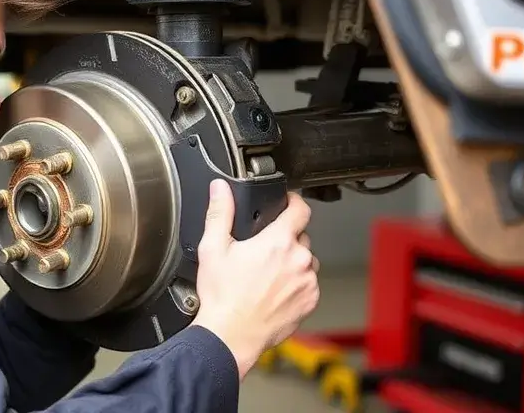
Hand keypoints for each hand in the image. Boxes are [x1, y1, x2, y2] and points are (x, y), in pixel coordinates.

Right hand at [190, 179, 319, 379]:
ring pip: (306, 262)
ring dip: (292, 263)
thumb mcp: (213, 248)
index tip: (287, 205)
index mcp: (278, 241)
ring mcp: (307, 282)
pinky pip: (308, 284)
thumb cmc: (223, 296)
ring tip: (267, 275)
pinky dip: (296, 284)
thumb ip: (220, 212)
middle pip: (301, 237)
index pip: (301, 209)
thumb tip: (220, 189)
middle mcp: (299, 260)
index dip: (293, 202)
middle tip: (264, 251)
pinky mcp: (310, 302)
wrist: (231, 335)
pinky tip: (274, 292)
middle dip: (285, 240)